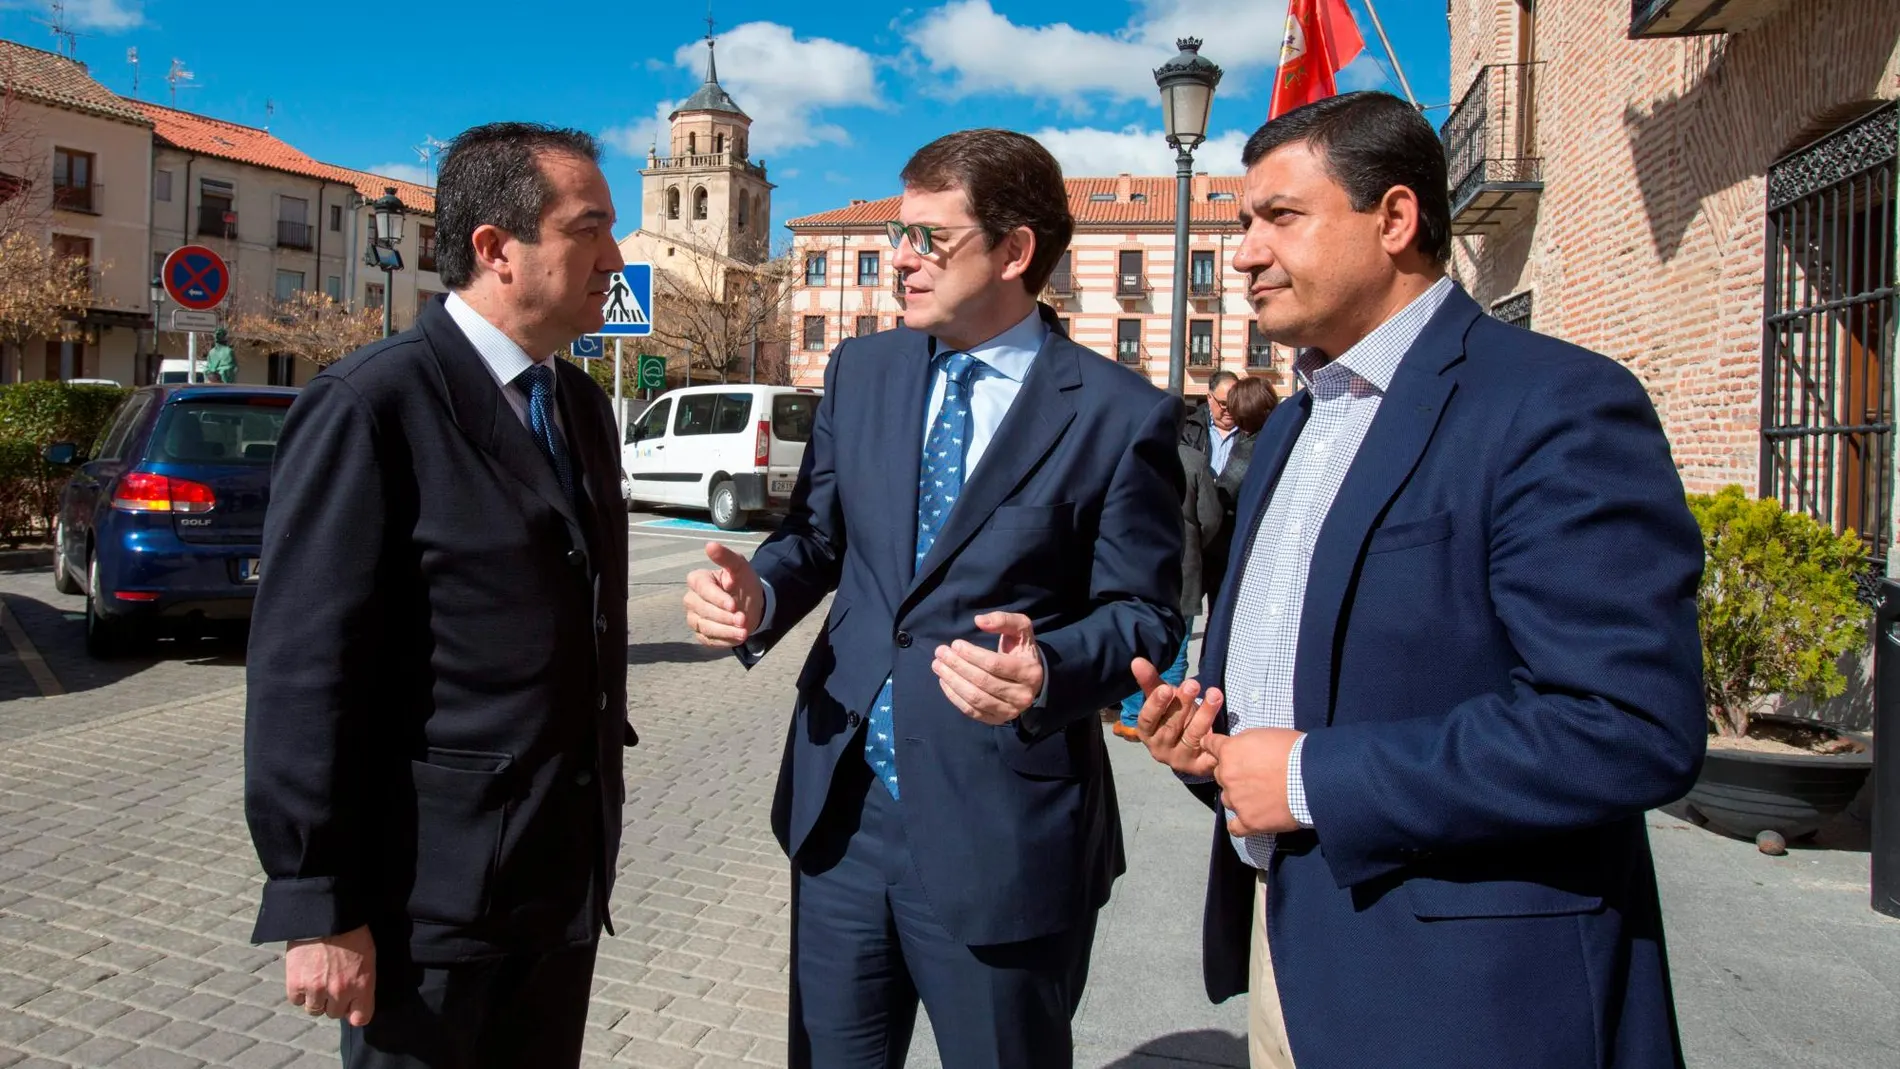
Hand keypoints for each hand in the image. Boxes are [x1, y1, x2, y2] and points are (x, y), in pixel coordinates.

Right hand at [284, 924, 374, 1025]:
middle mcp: (340, 991)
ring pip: (314, 1009)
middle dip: (333, 1001)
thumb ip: (363, 981)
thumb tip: (355, 998)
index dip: (354, 1012)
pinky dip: (299, 991)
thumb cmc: (351, 930)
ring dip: (316, 997)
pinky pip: (296, 1000)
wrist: (325, 915)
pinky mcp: (296, 984)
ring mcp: (317, 989)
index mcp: (362, 984)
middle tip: (331, 983)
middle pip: (334, 1013)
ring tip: (317, 978)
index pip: (360, 1018)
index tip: (351, 1006)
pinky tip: (304, 975)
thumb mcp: (368, 955)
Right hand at [684, 542, 764, 646]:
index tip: (733, 605)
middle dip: (723, 616)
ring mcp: (695, 617)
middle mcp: (692, 599)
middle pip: (701, 610)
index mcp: (698, 580)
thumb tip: (710, 545)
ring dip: (724, 631)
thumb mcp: (740, 567)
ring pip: (704, 626)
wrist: (752, 603)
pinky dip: (723, 641)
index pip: (702, 589)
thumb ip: (726, 557)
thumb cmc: (742, 582)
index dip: (717, 598)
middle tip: (743, 620)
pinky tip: (737, 638)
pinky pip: (708, 640)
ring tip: (743, 631)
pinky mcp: (702, 634)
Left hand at [933, 612, 1044, 724]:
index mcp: (1029, 672)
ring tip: (937, 666)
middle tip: (940, 653)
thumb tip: (979, 620)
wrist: (1030, 678)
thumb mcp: (1020, 629)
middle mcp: (1022, 695)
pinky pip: (972, 711)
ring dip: (952, 681)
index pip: (994, 664)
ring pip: (975, 698)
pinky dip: (954, 697)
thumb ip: (1003, 620)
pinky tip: (944, 681)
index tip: (955, 644)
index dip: (971, 654)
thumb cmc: (1021, 650)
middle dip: (957, 666)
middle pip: (983, 681)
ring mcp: (1010, 711)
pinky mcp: (998, 719)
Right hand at [1132, 658, 1219, 776]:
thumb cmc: (1172, 718)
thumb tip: (1137, 660)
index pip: (1147, 719)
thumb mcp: (1162, 700)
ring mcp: (1181, 758)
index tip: (1167, 688)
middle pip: (1171, 726)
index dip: (1156, 704)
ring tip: (1215, 694)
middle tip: (1193, 683)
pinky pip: (1210, 752)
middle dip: (1183, 704)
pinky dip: (1218, 740)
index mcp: (1147, 732)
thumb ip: (1151, 682)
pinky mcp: (1200, 766)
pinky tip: (1225, 728)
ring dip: (1205, 714)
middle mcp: (1160, 749)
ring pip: (1193, 735)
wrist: (1189, 748)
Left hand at [1202, 728, 1303, 835]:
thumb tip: (1238, 747)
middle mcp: (1227, 776)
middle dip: (1232, 773)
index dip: (1214, 746)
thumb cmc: (1294, 751)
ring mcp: (1236, 800)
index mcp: (1229, 752)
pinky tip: (1249, 818)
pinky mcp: (1249, 821)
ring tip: (1260, 795)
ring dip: (1238, 796)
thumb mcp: (1265, 733)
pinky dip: (1240, 823)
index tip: (1216, 749)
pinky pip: (1234, 827)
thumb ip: (1244, 741)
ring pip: (1228, 798)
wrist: (1312, 777)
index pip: (1210, 745)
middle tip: (1253, 774)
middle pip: (1220, 774)